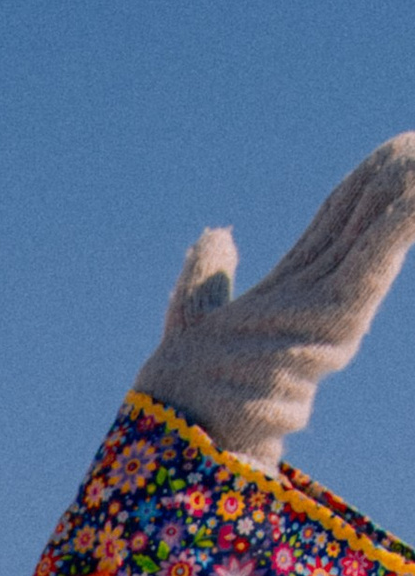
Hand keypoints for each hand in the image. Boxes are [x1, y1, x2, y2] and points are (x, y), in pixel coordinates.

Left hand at [134, 134, 414, 466]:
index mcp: (296, 292)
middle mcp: (325, 302)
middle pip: (370, 219)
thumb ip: (208, 275)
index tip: (394, 148)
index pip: (339, 222)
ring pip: (381, 233)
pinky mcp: (333, 325)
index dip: (367, 182)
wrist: (184, 428)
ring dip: (408, 191)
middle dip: (402, 177)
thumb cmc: (189, 390)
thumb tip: (218, 234)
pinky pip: (373, 262)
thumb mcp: (196, 315)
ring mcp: (334, 314)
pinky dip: (397, 225)